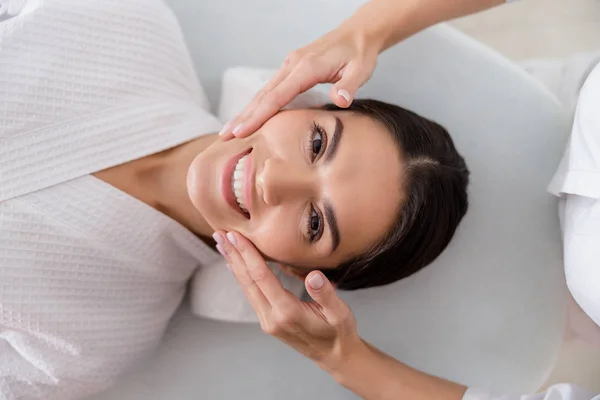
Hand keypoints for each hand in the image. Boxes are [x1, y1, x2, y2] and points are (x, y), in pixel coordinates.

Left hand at [212, 230, 361, 368]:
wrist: (335, 357)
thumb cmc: (339, 332)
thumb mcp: (340, 313)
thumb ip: (326, 294)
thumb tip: (314, 275)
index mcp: (288, 312)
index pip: (261, 277)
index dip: (247, 254)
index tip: (236, 236)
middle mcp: (272, 317)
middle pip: (247, 281)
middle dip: (233, 256)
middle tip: (219, 234)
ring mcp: (267, 321)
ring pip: (246, 288)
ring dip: (234, 264)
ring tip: (223, 245)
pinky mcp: (268, 321)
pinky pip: (251, 294)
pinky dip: (242, 276)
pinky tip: (236, 265)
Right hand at [219, 23, 379, 139]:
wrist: (358, 33)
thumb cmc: (359, 54)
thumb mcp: (360, 70)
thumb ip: (349, 87)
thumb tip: (340, 100)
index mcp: (305, 68)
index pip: (276, 97)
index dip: (258, 116)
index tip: (241, 131)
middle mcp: (292, 65)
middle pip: (262, 95)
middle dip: (243, 116)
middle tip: (224, 136)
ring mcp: (289, 65)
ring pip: (263, 92)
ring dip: (246, 111)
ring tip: (229, 130)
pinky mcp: (291, 68)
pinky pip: (270, 89)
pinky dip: (258, 104)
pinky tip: (250, 115)